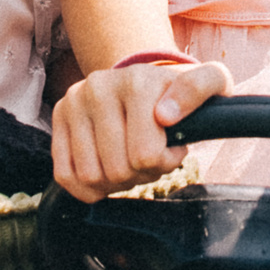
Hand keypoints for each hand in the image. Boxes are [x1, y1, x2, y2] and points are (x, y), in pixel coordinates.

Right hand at [50, 60, 230, 199]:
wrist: (145, 80)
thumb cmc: (179, 93)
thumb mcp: (211, 82)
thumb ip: (202, 88)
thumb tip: (165, 115)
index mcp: (137, 81)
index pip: (145, 155)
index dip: (163, 163)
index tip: (171, 147)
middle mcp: (99, 86)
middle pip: (117, 170)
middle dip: (139, 174)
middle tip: (148, 156)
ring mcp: (75, 101)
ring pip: (90, 176)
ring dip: (114, 182)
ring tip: (127, 159)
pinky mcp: (59, 117)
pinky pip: (64, 175)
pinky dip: (86, 189)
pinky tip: (105, 176)